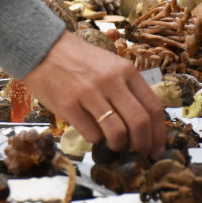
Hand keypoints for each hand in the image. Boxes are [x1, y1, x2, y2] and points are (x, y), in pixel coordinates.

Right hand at [22, 31, 166, 156]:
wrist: (42, 48)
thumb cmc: (78, 59)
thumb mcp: (109, 65)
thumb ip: (127, 88)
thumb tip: (142, 125)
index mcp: (126, 71)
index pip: (153, 107)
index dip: (159, 134)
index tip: (156, 149)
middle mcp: (111, 81)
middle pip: (139, 123)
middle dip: (142, 146)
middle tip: (138, 154)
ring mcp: (89, 93)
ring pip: (117, 133)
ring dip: (119, 146)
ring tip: (114, 146)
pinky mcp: (69, 105)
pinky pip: (92, 134)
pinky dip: (96, 141)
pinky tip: (92, 134)